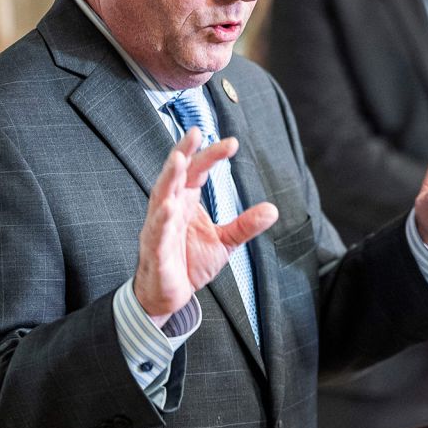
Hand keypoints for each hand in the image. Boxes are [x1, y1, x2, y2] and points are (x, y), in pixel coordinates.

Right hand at [134, 128, 278, 325]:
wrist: (168, 295)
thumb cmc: (189, 263)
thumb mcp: (224, 242)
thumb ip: (245, 225)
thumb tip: (273, 209)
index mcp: (185, 201)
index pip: (197, 170)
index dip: (212, 155)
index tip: (233, 143)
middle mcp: (169, 208)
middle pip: (176, 174)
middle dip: (184, 152)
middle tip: (196, 132)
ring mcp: (159, 227)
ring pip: (160, 196)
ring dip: (168, 177)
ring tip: (178, 158)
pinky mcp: (154, 250)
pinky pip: (156, 232)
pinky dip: (160, 219)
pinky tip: (167, 207)